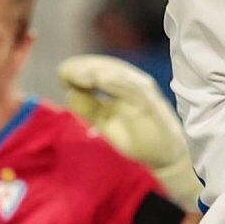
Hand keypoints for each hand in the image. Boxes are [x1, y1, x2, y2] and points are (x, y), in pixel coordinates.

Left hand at [58, 55, 201, 208]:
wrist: (162, 157)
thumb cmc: (136, 137)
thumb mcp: (105, 121)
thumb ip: (89, 107)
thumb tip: (69, 93)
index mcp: (122, 86)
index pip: (100, 69)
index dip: (80, 67)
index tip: (62, 74)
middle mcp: (134, 85)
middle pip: (108, 67)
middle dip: (85, 66)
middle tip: (64, 72)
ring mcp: (144, 93)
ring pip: (120, 75)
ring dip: (98, 71)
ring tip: (77, 74)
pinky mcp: (152, 104)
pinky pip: (134, 89)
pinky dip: (116, 82)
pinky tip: (99, 80)